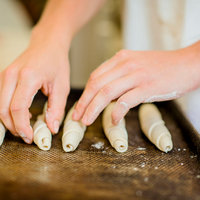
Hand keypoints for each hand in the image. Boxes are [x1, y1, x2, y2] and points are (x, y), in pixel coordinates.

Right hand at [0, 33, 69, 142]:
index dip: (22, 126)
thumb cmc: (57, 63)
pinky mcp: (5, 76)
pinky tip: (22, 115)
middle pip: (3, 109)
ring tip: (25, 127)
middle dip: (14, 127)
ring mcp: (5, 75)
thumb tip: (51, 128)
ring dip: (9, 120)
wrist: (48, 44)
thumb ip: (56, 109)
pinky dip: (8, 111)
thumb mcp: (62, 87)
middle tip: (27, 136)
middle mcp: (11, 75)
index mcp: (28, 77)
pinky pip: (1, 99)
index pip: (17, 108)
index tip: (30, 137)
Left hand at [73, 42, 199, 124]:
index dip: (84, 93)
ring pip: (106, 93)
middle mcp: (126, 65)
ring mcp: (136, 76)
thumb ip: (120, 75)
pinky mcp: (147, 87)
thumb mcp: (136, 64)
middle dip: (84, 103)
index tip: (79, 106)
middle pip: (96, 85)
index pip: (95, 77)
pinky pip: (126, 101)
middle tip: (77, 117)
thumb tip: (105, 93)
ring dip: (93, 109)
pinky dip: (117, 112)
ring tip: (86, 121)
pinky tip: (113, 121)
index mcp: (121, 59)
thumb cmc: (161, 67)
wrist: (187, 64)